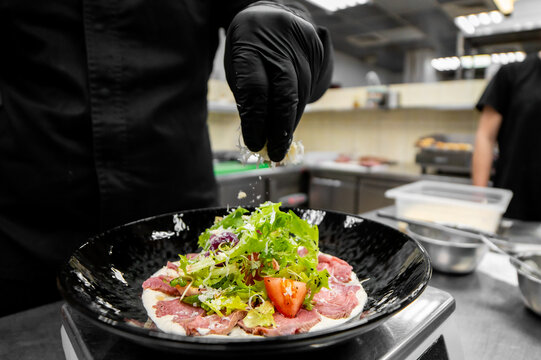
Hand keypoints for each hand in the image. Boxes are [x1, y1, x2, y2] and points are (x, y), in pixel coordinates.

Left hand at [224, 1, 332, 161]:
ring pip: (301, 93)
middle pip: (285, 94)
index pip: (255, 90)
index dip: (256, 121)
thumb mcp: (238, 67)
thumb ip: (248, 99)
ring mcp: (303, 44)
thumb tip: (261, 138)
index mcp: (250, 44)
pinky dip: (300, 107)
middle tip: (276, 153)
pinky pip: (312, 86)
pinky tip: (292, 118)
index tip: (255, 144)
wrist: (270, 15)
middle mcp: (279, 42)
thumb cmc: (248, 49)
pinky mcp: (318, 48)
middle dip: (280, 128)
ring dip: (291, 121)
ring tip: (282, 141)